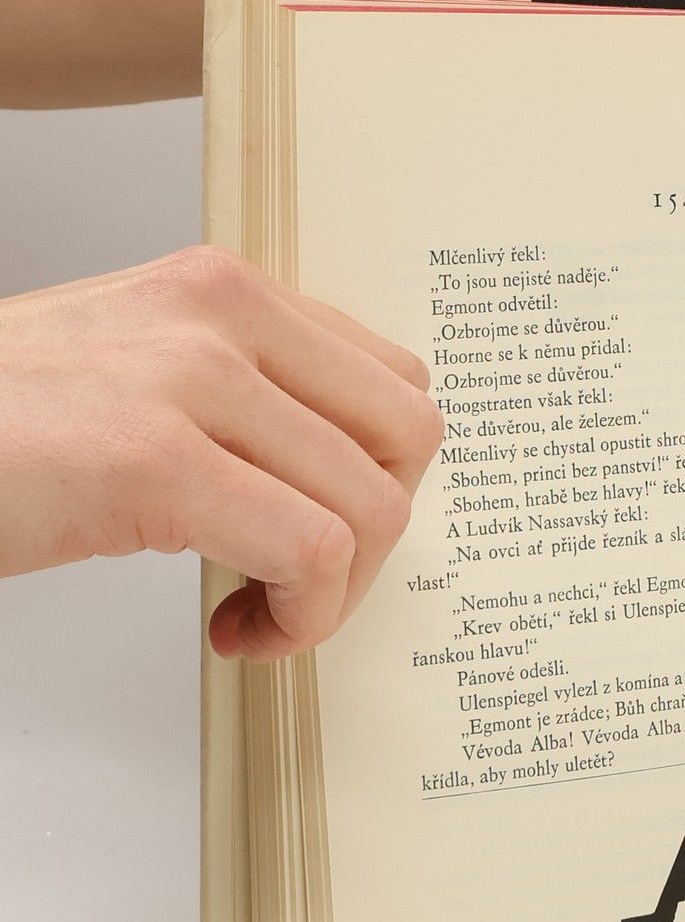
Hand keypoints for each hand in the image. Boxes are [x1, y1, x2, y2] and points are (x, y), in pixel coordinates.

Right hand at [0, 248, 442, 660]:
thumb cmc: (2, 429)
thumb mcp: (143, 375)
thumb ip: (249, 397)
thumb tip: (348, 467)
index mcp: (224, 289)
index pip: (394, 382)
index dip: (381, 478)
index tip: (327, 530)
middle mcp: (218, 313)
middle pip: (407, 439)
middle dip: (376, 534)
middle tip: (306, 580)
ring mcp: (188, 378)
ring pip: (370, 506)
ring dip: (332, 593)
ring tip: (262, 613)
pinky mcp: (152, 460)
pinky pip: (310, 554)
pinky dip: (296, 619)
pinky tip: (237, 632)